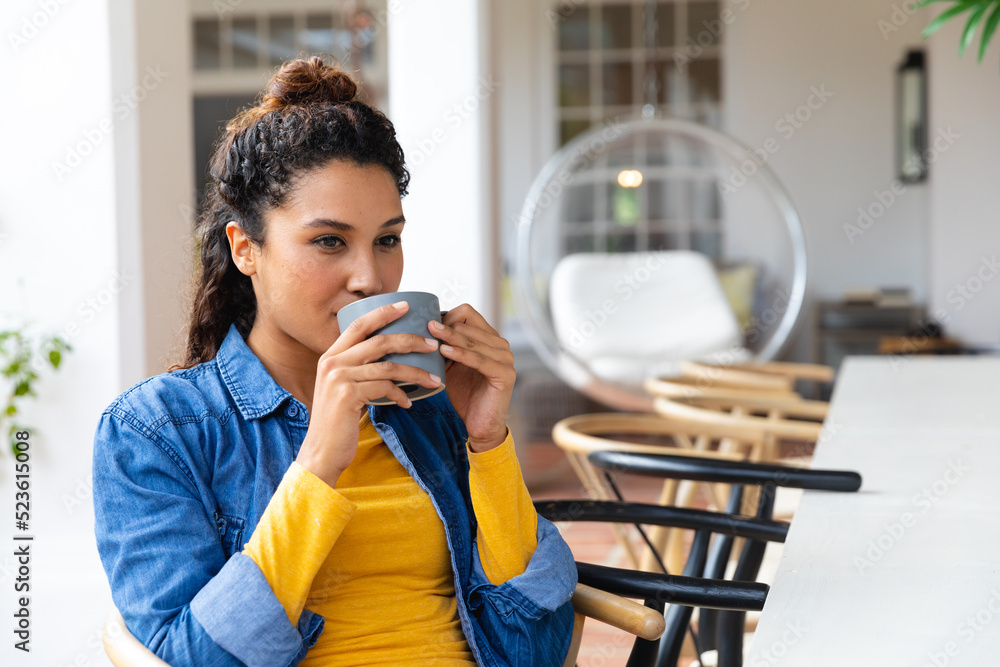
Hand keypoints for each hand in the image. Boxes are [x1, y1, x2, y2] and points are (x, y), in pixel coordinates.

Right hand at [295, 301, 443, 487]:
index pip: (359, 324)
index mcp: (331, 356)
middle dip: (410, 340)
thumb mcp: (343, 389)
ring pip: (388, 366)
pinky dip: (401, 394)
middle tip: (432, 344)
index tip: (406, 306)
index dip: (383, 312)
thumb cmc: (337, 422)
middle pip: (379, 340)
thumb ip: (358, 371)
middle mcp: (332, 362)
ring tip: (433, 379)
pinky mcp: (348, 396)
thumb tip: (389, 358)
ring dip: (415, 372)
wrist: (322, 452)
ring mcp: (339, 378)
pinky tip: (408, 402)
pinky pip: (385, 388)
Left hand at [427, 303, 514, 452]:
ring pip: (473, 340)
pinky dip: (461, 354)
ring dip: (450, 338)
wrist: (479, 423)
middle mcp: (501, 344)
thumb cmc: (465, 393)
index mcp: (490, 338)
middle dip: (446, 328)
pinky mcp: (506, 374)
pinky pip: (479, 359)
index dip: (447, 317)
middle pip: (469, 324)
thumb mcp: (451, 364)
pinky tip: (444, 352)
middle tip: (426, 332)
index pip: (468, 313)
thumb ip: (445, 345)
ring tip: (431, 339)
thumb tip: (424, 326)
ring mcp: (506, 358)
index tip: (428, 326)